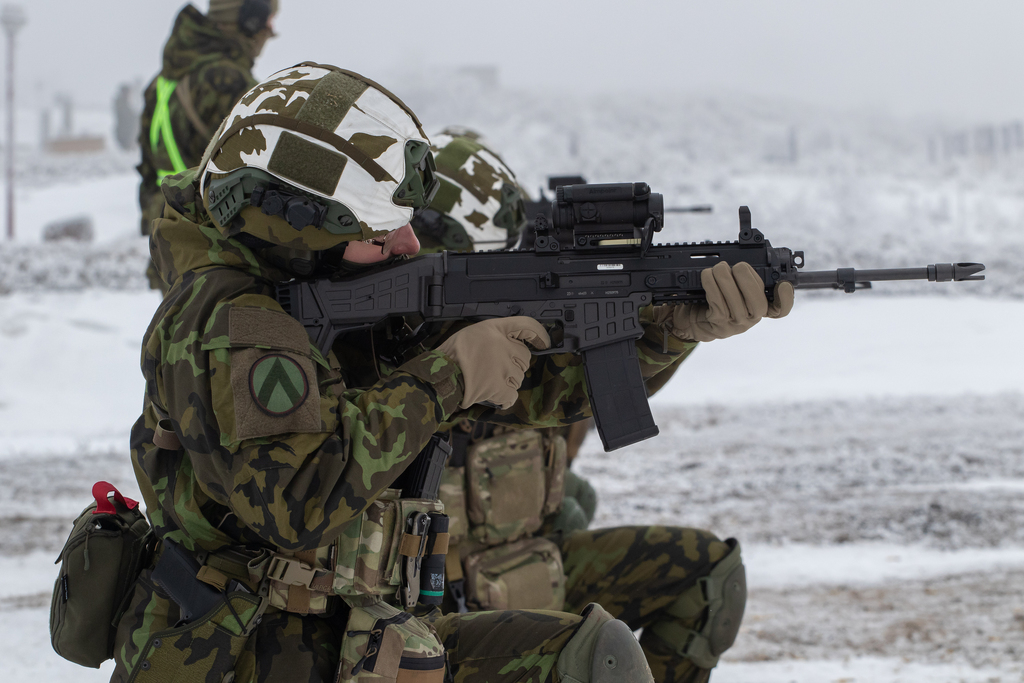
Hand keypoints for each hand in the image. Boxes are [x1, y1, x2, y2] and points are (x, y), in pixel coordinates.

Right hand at [437, 317, 550, 408]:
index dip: (539, 334)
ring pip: (519, 377)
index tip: (543, 342)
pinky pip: (512, 396)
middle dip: (514, 363)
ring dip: (507, 381)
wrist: (441, 374)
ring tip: (488, 380)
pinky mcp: (502, 388)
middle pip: (525, 357)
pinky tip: (494, 396)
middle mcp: (504, 347)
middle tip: (496, 367)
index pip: (527, 325)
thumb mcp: (472, 332)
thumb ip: (492, 335)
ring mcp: (505, 368)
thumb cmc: (450, 354)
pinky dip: (505, 399)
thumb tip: (507, 342)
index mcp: (496, 329)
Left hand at [670, 261, 793, 342]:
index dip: (786, 298)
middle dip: (745, 275)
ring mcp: (735, 323)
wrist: (693, 318)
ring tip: (717, 268)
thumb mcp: (734, 289)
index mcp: (760, 308)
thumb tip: (743, 261)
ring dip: (723, 276)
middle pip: (757, 299)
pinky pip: (717, 300)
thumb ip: (745, 278)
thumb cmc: (716, 299)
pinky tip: (707, 276)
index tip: (782, 284)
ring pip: (734, 297)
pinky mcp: (718, 322)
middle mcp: (751, 318)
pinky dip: (711, 283)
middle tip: (736, 266)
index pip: (780, 309)